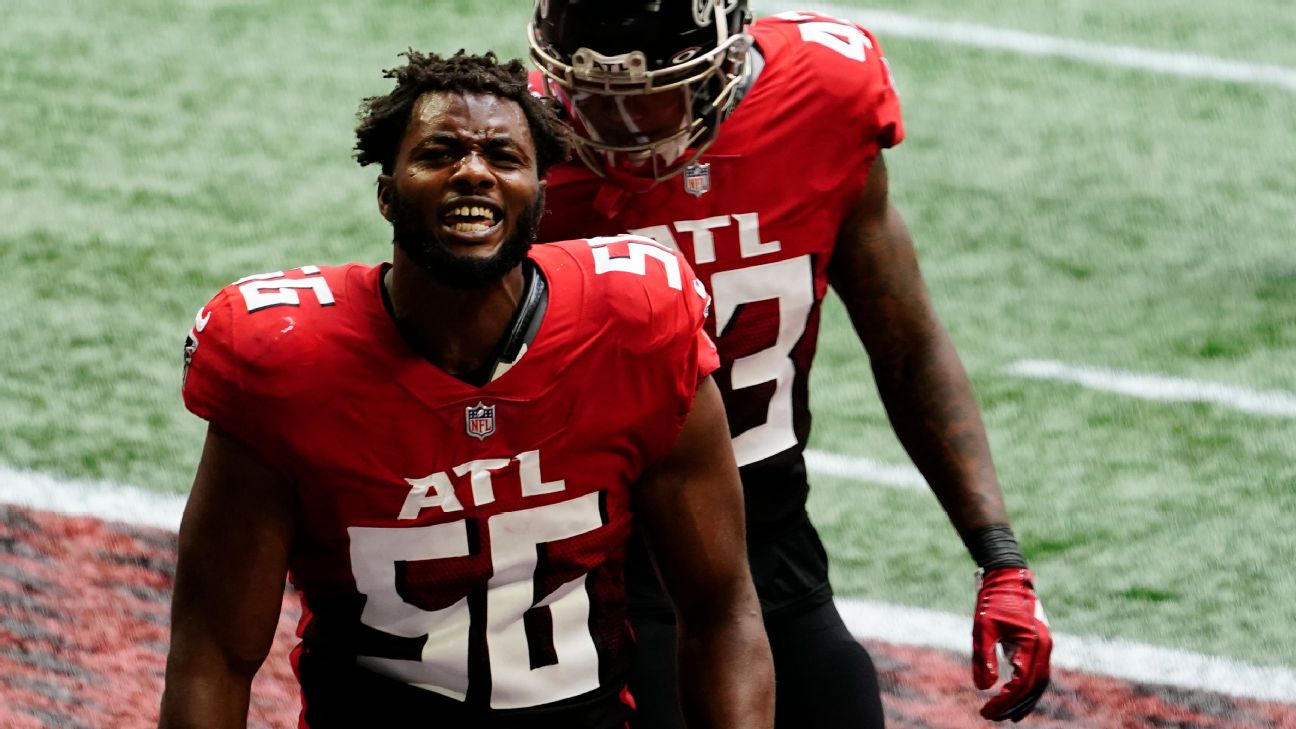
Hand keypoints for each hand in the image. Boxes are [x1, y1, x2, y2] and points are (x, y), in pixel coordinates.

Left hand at [972, 568, 1051, 720]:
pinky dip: (1029, 688)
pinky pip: (1038, 672)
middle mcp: (1044, 647)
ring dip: (1025, 701)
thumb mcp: (983, 628)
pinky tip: (1016, 697)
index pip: (1020, 683)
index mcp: (1032, 643)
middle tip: (993, 717)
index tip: (986, 711)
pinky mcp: (1040, 644)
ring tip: (1008, 716)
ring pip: (1039, 682)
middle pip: (1034, 688)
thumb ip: (985, 658)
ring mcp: (1045, 646)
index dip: (1004, 701)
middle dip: (1015, 706)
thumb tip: (985, 688)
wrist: (1007, 576)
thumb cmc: (992, 600)